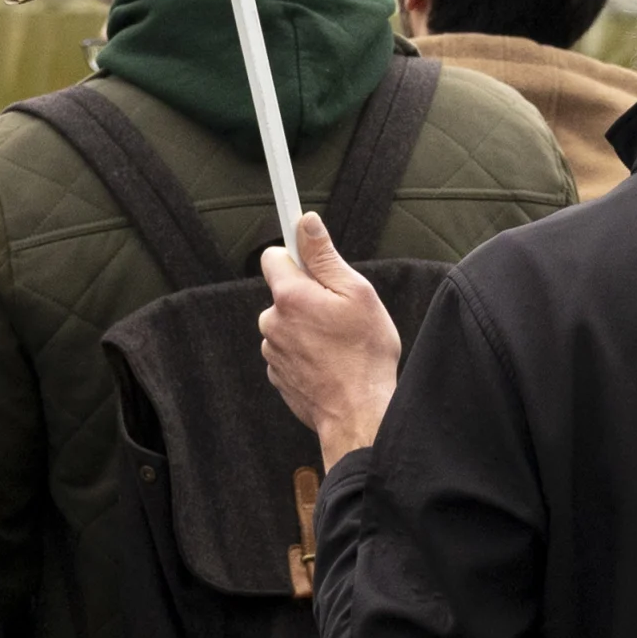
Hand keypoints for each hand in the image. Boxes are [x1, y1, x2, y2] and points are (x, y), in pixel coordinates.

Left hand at [259, 214, 402, 467]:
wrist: (359, 414)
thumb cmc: (364, 355)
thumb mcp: (357, 294)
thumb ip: (325, 257)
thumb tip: (305, 223)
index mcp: (290, 296)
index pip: (274, 256)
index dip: (296, 254)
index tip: (310, 254)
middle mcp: (272, 322)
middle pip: (284, 292)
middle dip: (308, 296)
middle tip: (340, 312)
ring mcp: (273, 352)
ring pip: (287, 323)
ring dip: (307, 327)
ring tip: (338, 343)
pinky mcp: (278, 375)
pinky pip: (288, 350)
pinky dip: (305, 352)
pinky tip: (329, 362)